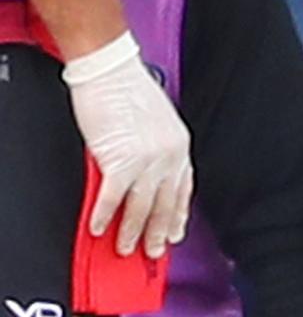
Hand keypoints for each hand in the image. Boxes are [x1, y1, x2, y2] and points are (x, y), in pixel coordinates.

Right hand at [63, 31, 192, 258]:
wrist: (112, 71)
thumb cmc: (130, 90)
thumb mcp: (158, 123)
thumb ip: (157, 150)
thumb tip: (148, 175)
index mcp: (180, 146)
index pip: (184, 189)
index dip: (178, 214)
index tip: (175, 231)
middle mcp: (169, 155)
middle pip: (165, 204)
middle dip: (158, 231)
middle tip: (153, 251)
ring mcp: (147, 159)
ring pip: (141, 206)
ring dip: (132, 231)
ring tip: (126, 247)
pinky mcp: (121, 159)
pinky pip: (114, 197)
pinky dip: (106, 215)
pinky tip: (99, 228)